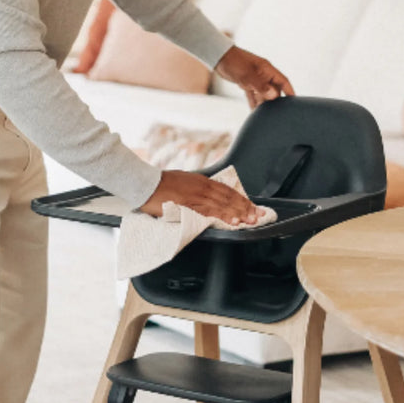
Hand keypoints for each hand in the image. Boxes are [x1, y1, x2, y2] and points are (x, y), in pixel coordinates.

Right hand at [139, 170, 266, 223]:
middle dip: (246, 207)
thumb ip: (196, 190)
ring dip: (239, 213)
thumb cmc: (160, 184)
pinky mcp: (190, 205)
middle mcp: (202, 187)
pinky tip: (233, 221)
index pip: (227, 190)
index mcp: (202, 181)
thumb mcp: (183, 182)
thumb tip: (206, 198)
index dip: (241, 199)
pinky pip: (211, 212)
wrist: (145, 184)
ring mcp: (197, 196)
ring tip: (251, 221)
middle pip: (229, 197)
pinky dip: (224, 216)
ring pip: (224, 204)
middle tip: (259, 216)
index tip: (252, 207)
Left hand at [214, 45, 294, 107]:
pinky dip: (254, 102)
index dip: (289, 92)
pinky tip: (254, 111)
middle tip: (276, 114)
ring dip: (263, 104)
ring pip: (263, 94)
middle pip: (274, 90)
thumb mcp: (247, 75)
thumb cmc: (234, 62)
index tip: (294, 103)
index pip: (283, 82)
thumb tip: (274, 96)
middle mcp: (263, 75)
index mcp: (267, 70)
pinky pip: (253, 94)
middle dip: (275, 101)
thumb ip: (261, 86)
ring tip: (264, 116)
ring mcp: (255, 79)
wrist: (218, 57)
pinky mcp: (247, 83)